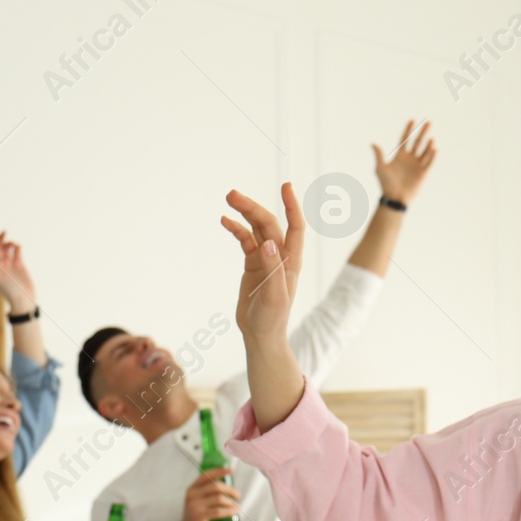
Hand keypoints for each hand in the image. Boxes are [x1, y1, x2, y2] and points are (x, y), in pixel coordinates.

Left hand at [0, 231, 36, 313]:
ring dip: (8, 243)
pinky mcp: (19, 264)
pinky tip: (18, 247)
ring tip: (13, 244)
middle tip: (4, 232)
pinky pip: (17, 252)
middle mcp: (0, 265)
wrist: (23, 300)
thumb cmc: (10, 292)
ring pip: (7, 248)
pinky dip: (17, 247)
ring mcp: (9, 264)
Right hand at [177, 467, 239, 520]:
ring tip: (237, 506)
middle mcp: (191, 495)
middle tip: (238, 495)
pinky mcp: (199, 516)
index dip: (220, 471)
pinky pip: (219, 511)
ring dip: (231, 502)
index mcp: (191, 489)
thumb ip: (208, 493)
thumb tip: (227, 485)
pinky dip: (230, 511)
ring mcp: (194, 506)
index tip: (232, 470)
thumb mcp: (199, 503)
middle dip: (230, 489)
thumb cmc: (198, 519)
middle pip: (215, 486)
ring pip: (219, 498)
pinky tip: (236, 511)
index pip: (206, 475)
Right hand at [221, 185, 304, 344]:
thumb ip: (272, 269)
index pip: (295, 227)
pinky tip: (226, 221)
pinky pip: (245, 241)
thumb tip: (268, 242)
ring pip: (256, 229)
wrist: (261, 334)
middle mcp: (280, 256)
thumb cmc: (272, 318)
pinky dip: (236, 229)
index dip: (292, 206)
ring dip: (244, 213)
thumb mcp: (274, 296)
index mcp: (290, 261)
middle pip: (269, 224)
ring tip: (229, 200)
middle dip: (253, 207)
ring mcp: (265, 259)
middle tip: (232, 195)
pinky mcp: (253, 264)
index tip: (286, 186)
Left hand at [372, 120, 436, 205]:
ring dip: (428, 144)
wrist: (395, 198)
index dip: (408, 130)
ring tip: (431, 139)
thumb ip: (379, 155)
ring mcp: (417, 165)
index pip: (405, 139)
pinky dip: (432, 156)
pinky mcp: (423, 173)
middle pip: (417, 142)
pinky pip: (429, 162)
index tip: (412, 120)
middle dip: (422, 132)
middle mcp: (409, 158)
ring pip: (425, 151)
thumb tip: (372, 143)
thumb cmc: (386, 184)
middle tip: (428, 122)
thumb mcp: (380, 168)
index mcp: (399, 156)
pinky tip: (434, 148)